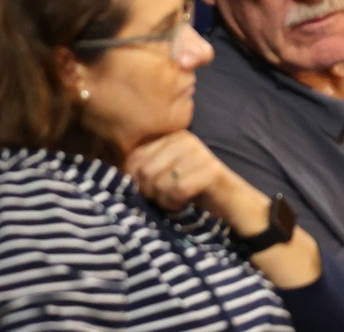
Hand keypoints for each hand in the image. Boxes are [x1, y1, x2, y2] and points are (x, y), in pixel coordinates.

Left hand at [126, 130, 247, 215]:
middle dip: (151, 192)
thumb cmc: (191, 194)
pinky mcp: (210, 170)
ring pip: (158, 181)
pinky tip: (187, 202)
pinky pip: (177, 190)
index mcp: (169, 137)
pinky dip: (177, 204)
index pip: (133, 159)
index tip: (151, 192)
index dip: (135, 182)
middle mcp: (184, 138)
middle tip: (167, 197)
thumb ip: (140, 172)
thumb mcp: (162, 178)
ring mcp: (198, 152)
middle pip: (143, 171)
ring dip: (164, 200)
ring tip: (178, 199)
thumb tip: (111, 174)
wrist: (232, 207)